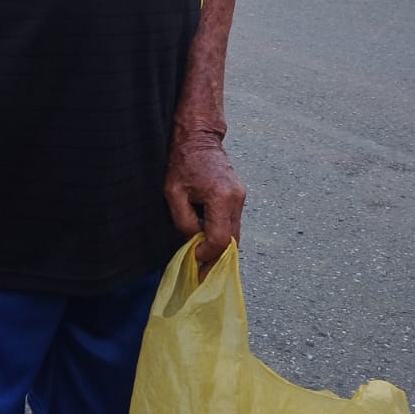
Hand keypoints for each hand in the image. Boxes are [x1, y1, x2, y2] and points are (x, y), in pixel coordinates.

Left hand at [164, 128, 244, 266]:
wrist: (198, 137)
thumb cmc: (182, 161)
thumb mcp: (173, 193)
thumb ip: (184, 221)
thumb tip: (194, 241)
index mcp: (221, 197)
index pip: (219, 239)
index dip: (206, 254)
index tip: (192, 257)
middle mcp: (237, 199)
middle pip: (233, 240)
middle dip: (218, 259)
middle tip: (204, 276)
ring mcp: (241, 197)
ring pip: (235, 234)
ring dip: (221, 249)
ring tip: (206, 263)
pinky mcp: (239, 196)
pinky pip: (233, 223)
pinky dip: (223, 236)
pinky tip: (209, 243)